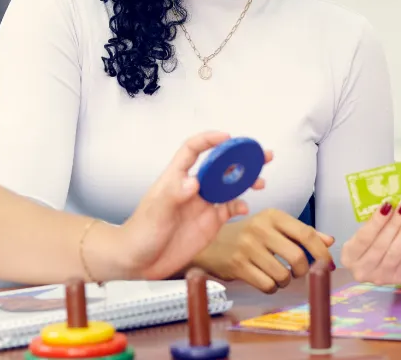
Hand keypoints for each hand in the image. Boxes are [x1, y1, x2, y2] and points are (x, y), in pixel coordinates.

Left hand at [100, 131, 268, 280]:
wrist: (138, 262)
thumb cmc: (140, 233)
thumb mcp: (155, 214)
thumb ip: (173, 196)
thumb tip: (194, 182)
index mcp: (176, 178)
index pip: (193, 150)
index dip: (209, 140)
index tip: (227, 138)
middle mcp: (192, 188)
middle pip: (219, 165)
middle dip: (240, 158)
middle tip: (262, 155)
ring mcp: (202, 205)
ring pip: (229, 186)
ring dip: (246, 181)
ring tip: (261, 181)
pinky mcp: (210, 223)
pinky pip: (229, 209)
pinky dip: (240, 206)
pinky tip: (245, 208)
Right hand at [192, 208, 334, 292]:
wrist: (210, 243)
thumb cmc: (247, 235)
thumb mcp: (273, 226)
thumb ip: (301, 232)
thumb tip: (329, 241)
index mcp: (272, 216)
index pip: (306, 233)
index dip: (321, 251)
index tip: (328, 263)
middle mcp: (260, 229)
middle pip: (297, 257)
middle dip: (303, 271)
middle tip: (299, 272)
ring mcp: (247, 248)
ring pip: (283, 274)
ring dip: (286, 281)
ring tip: (279, 276)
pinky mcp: (238, 266)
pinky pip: (267, 285)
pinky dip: (272, 287)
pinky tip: (267, 281)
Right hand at [338, 199, 400, 285]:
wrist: (386, 260)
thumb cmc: (374, 241)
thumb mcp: (367, 233)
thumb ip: (375, 222)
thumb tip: (391, 205)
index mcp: (349, 257)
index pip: (363, 238)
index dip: (376, 222)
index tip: (388, 205)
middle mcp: (362, 271)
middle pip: (381, 246)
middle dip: (395, 224)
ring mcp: (381, 277)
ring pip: (397, 253)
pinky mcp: (399, 278)